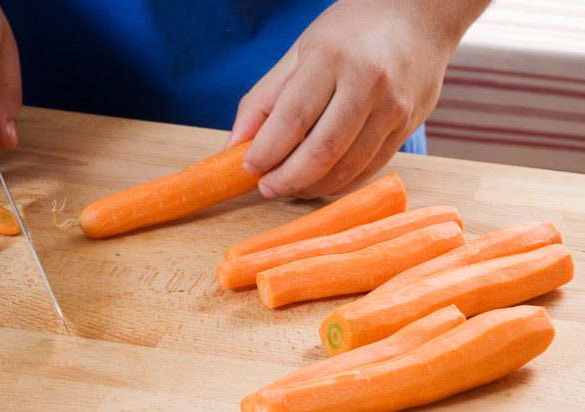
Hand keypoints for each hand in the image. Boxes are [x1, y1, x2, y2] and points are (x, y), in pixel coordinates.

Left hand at [226, 0, 489, 198]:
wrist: (418, 15)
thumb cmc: (350, 31)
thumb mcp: (300, 51)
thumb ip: (265, 98)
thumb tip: (235, 145)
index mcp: (332, 58)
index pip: (293, 118)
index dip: (267, 152)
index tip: (249, 169)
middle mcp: (367, 83)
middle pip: (322, 151)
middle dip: (288, 179)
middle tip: (267, 187)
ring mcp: (394, 107)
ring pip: (349, 167)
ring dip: (313, 187)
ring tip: (291, 187)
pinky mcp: (408, 126)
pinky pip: (371, 168)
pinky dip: (341, 183)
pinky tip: (321, 182)